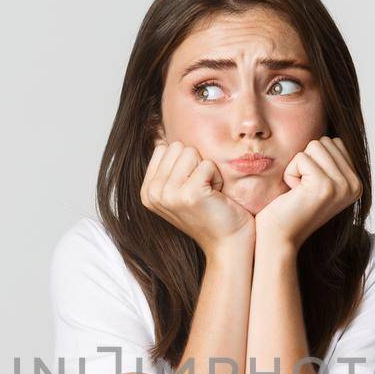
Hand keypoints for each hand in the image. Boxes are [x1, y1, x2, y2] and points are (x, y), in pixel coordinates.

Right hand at [141, 139, 255, 255]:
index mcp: (147, 191)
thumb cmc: (209, 213)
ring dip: (207, 170)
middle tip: (202, 189)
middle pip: (177, 147)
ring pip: (191, 152)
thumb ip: (168, 165)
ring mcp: (170, 194)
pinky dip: (217, 177)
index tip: (191, 186)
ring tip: (208, 193)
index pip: (164, 148)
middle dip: (196, 164)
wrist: (227, 242)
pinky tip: (216, 197)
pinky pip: (207, 164)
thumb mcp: (179, 189)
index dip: (184, 162)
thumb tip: (158, 131)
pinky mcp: (190, 194)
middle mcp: (153, 193)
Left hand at [255, 137, 361, 249]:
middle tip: (302, 189)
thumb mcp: (318, 181)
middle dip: (306, 161)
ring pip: (314, 146)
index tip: (310, 186)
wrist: (279, 238)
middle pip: (325, 141)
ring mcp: (342, 186)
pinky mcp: (325, 186)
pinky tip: (294, 194)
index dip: (314, 159)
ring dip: (298, 167)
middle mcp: (355, 185)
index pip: (335, 142)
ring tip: (299, 191)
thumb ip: (330, 160)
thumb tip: (335, 128)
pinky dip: (290, 173)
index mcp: (357, 182)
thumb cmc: (291, 208)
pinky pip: (301, 158)